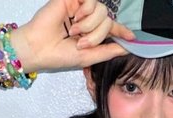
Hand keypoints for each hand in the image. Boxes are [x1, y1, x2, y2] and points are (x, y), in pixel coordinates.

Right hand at [15, 0, 134, 71]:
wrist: (40, 48)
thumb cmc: (60, 55)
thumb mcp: (89, 57)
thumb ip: (108, 51)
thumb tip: (127, 48)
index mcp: (90, 35)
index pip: (110, 29)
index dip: (122, 31)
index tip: (132, 37)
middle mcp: (87, 20)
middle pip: (108, 21)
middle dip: (97, 35)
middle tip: (81, 43)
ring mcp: (80, 9)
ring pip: (101, 11)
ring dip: (90, 25)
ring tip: (74, 32)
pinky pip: (92, 1)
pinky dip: (86, 12)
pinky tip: (74, 19)